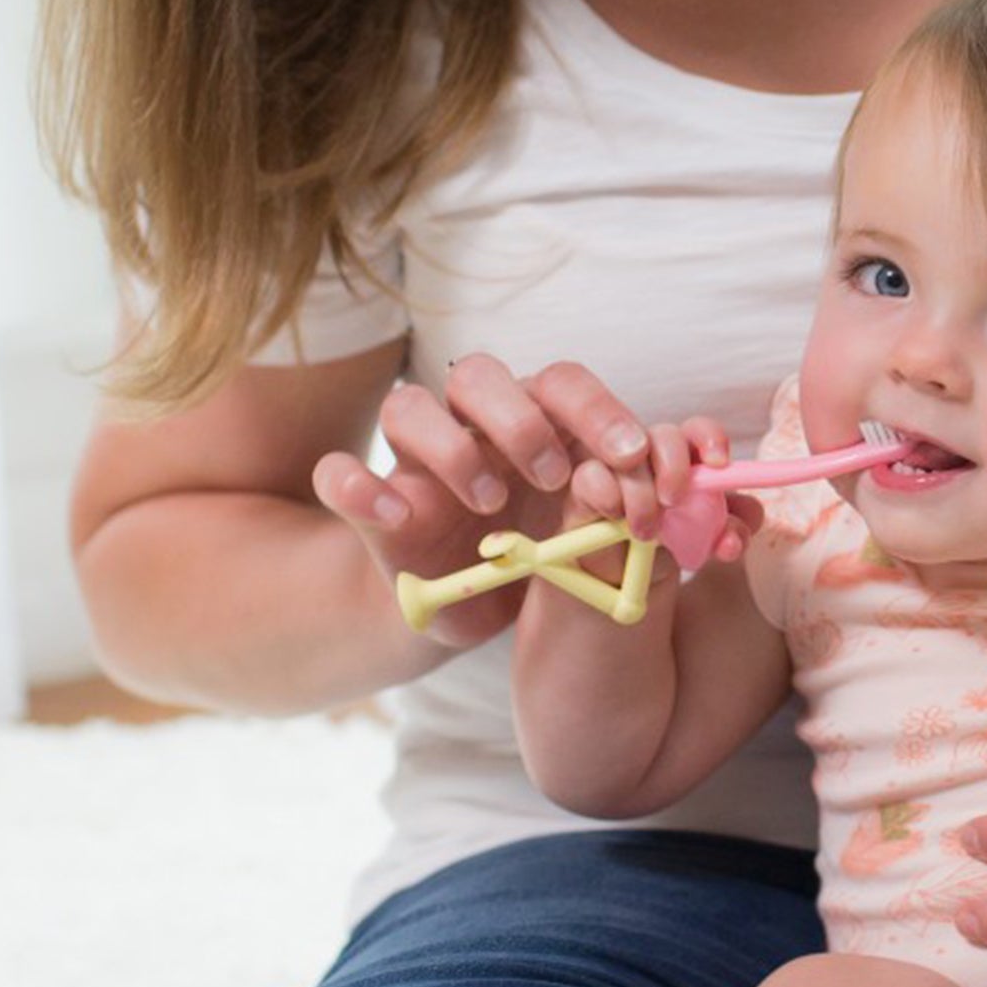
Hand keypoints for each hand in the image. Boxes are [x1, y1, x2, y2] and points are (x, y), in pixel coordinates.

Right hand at [311, 354, 656, 646]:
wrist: (471, 611)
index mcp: (534, 420)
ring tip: (492, 504)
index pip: (561, 383)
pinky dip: (360, 487)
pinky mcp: (369, 505)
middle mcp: (469, 425)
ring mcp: (414, 460)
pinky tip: (398, 517)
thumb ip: (614, 510)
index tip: (632, 457)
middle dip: (522, 419)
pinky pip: (338, 474)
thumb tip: (649, 497)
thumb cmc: (542, 559)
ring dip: (453, 449)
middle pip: (480, 375)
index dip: (599, 409)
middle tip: (553, 476)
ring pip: (408, 405)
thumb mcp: (587, 538)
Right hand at [566, 414, 764, 566]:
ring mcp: (614, 469)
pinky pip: (591, 476)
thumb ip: (731, 527)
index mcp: (685, 462)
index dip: (710, 438)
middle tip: (675, 499)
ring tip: (646, 532)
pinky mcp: (581, 488)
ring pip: (628, 456)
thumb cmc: (667, 552)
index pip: (698, 433)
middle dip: (674, 464)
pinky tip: (615, 517)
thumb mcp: (706, 543)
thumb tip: (750, 517)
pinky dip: (606, 493)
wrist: (623, 586)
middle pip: (663, 434)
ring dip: (641, 492)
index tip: (720, 462)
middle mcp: (651, 458)